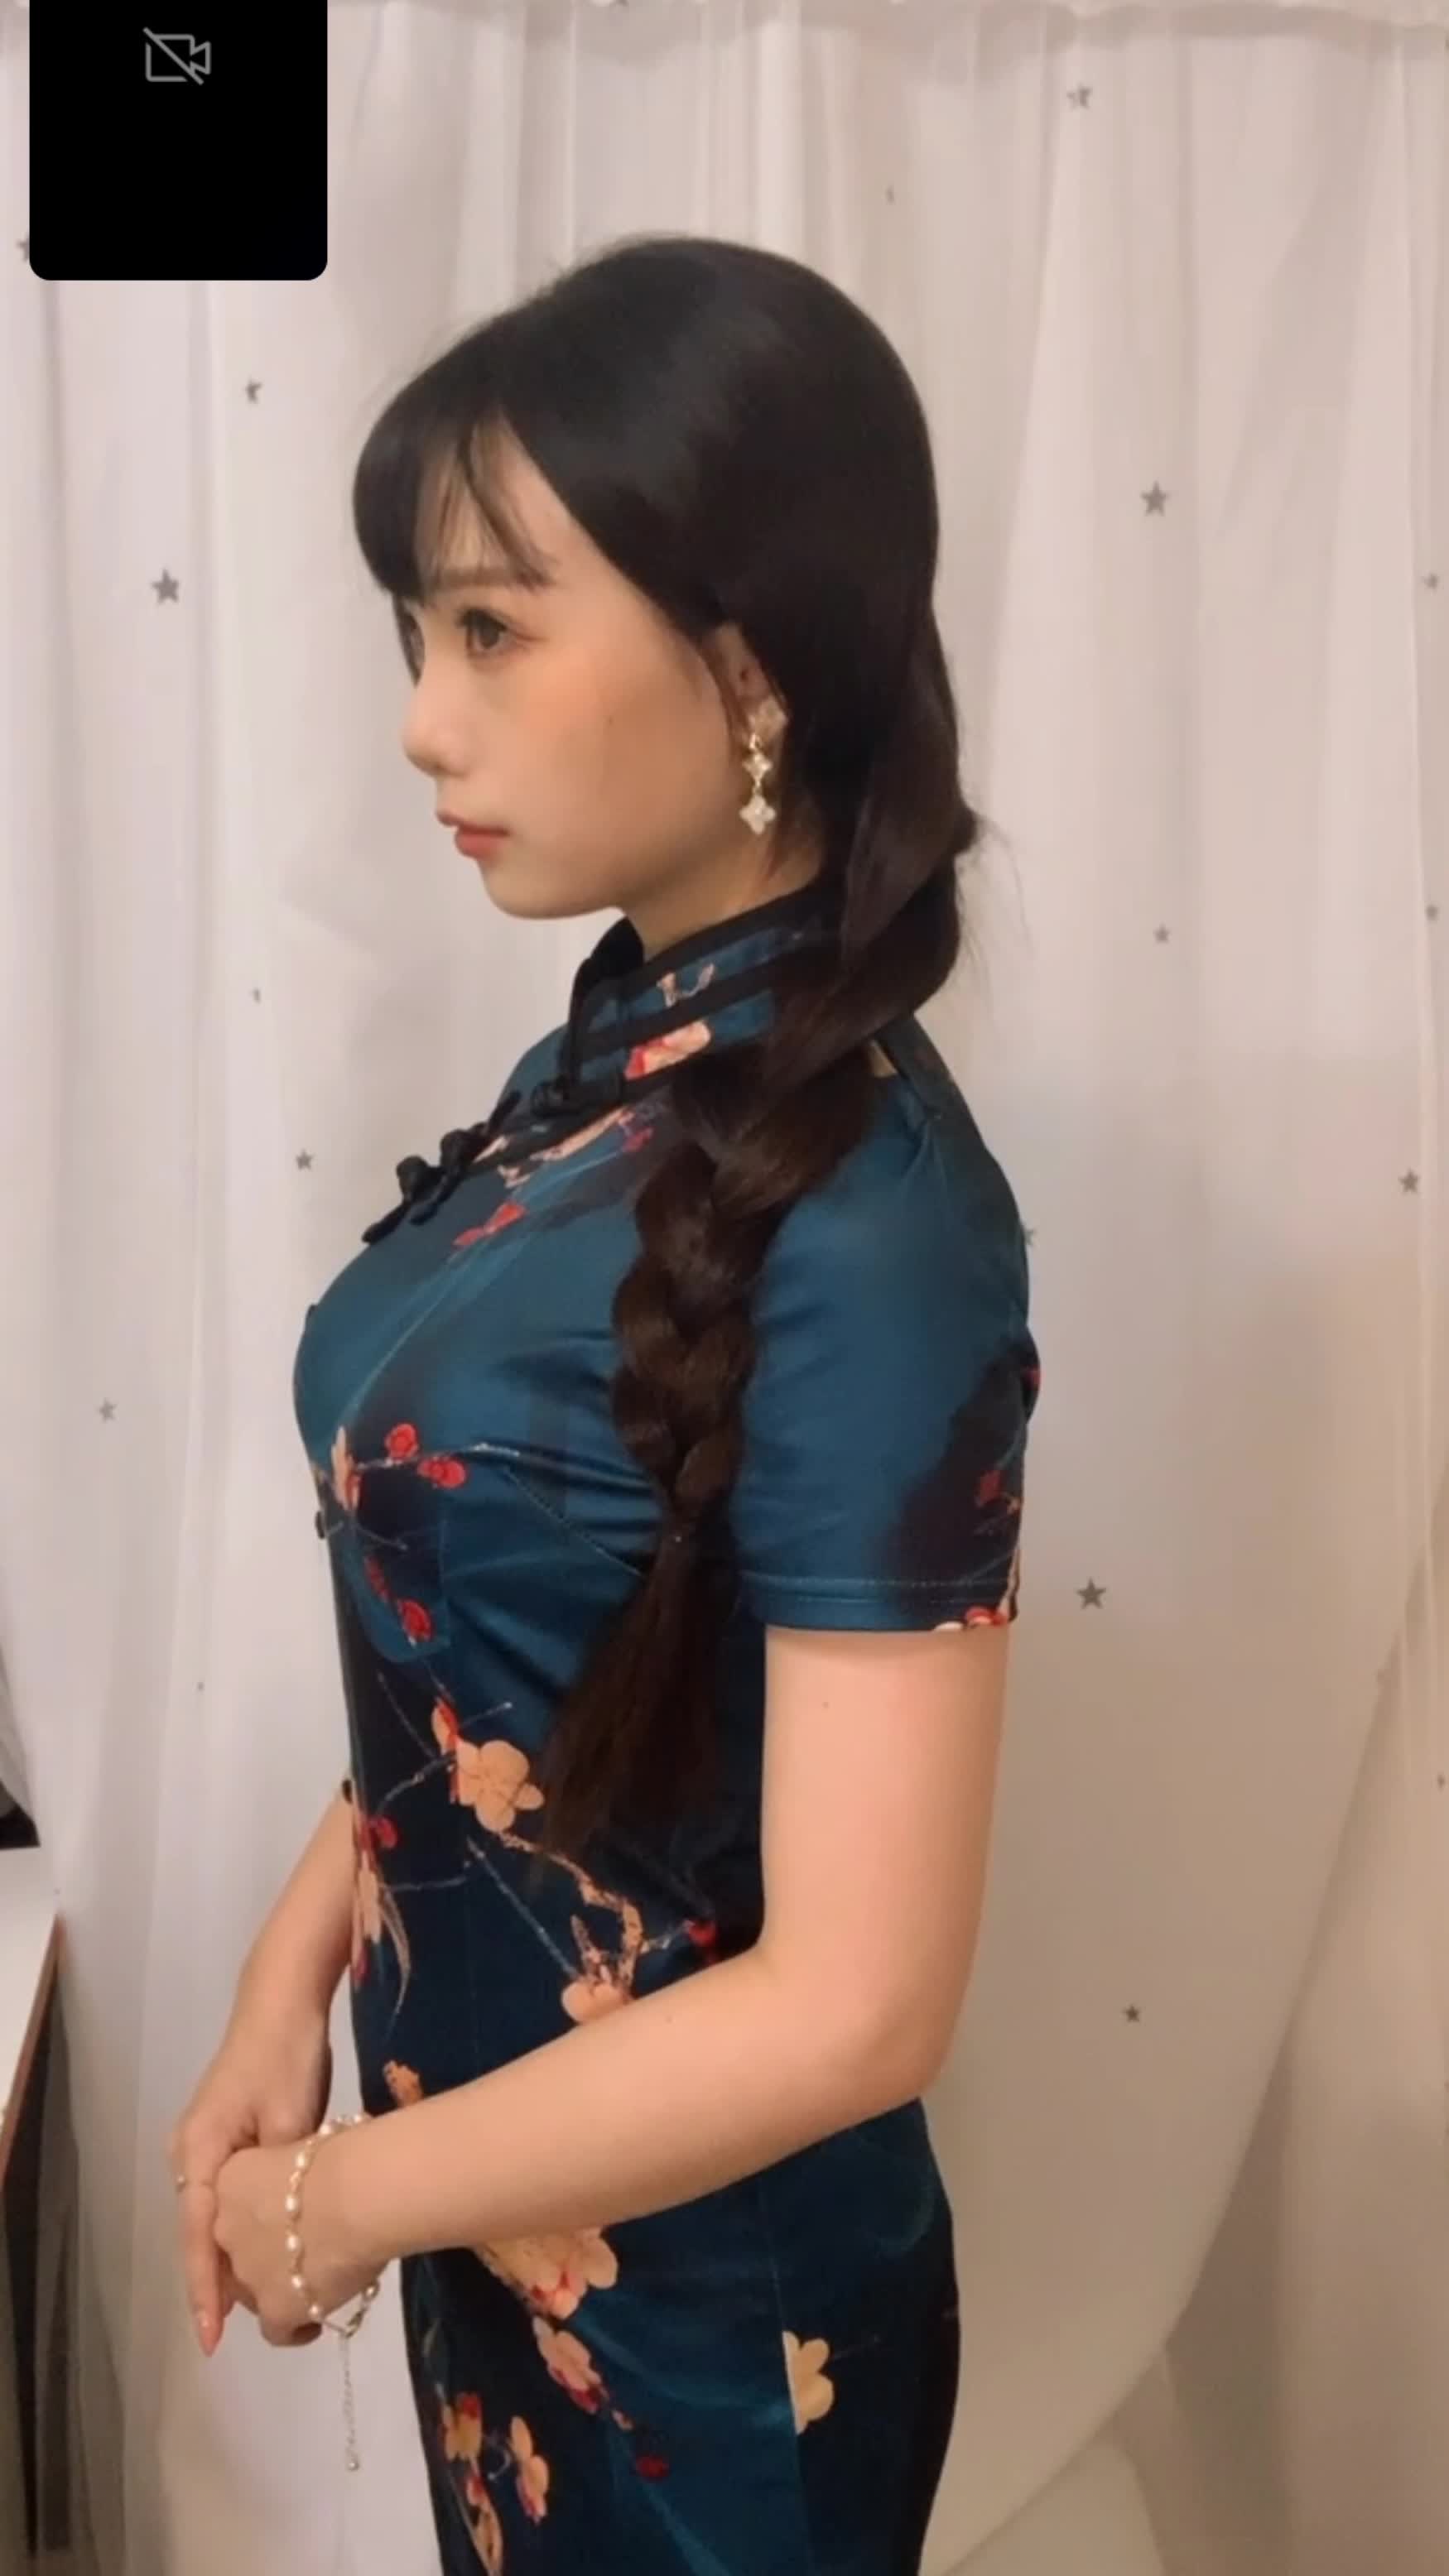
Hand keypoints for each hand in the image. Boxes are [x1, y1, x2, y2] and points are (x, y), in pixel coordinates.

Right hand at [167, 1999, 333, 2355]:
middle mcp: (190, 2154)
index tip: (211, 2338)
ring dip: (233, 2259)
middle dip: (220, 2284)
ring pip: (216, 2220)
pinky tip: (266, 2255)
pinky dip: (243, 2230)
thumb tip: (289, 2228)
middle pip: (202, 2235)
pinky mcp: (227, 2138)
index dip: (205, 2291)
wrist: (282, 2001)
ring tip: (260, 2311)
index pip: (198, 2237)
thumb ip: (282, 2178)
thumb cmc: (286, 2055)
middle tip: (247, 2337)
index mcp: (198, 2152)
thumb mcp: (291, 2119)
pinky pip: (228, 2199)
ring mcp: (205, 2145)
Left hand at [213, 2135, 377, 2347]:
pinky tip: (314, 2324)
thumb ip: (296, 2176)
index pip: (235, 2204)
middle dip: (267, 2254)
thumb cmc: (345, 2157)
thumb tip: (314, 2188)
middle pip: (239, 2250)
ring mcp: (248, 2272)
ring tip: (316, 2285)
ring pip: (253, 2291)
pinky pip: (276, 2331)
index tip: (289, 2215)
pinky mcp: (274, 2309)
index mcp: (232, 2179)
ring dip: (279, 2289)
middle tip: (306, 2248)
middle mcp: (226, 2228)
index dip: (262, 2213)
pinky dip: (294, 2330)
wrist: (360, 2194)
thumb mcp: (308, 2149)